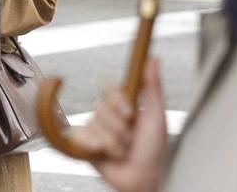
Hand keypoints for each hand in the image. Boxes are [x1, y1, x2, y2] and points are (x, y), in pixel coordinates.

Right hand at [68, 59, 166, 191]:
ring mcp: (95, 130)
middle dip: (119, 128)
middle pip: (101, 108)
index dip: (117, 101)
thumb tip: (153, 58)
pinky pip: (79, 137)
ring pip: (95, 126)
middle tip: (131, 139)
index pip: (109, 90)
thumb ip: (153, 86)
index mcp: (123, 105)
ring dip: (113, 143)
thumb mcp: (157, 114)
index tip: (130, 114)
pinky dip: (93, 145)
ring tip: (123, 152)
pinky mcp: (84, 145)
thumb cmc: (154, 149)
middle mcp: (107, 115)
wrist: (144, 178)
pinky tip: (102, 152)